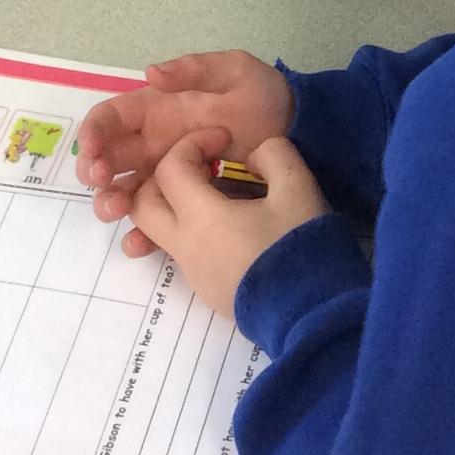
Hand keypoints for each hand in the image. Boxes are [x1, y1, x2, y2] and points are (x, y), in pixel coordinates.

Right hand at [77, 51, 293, 252]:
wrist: (297, 134)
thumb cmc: (262, 98)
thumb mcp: (234, 72)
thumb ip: (195, 69)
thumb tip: (151, 73)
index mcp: (157, 110)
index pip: (110, 119)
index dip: (92, 132)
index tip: (92, 149)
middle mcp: (153, 145)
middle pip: (107, 160)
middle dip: (95, 172)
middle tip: (104, 181)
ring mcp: (165, 177)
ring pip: (123, 193)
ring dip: (111, 202)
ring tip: (121, 208)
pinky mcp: (184, 204)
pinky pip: (155, 222)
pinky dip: (140, 235)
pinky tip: (138, 243)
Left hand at [131, 134, 327, 316]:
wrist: (311, 313)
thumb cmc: (298, 246)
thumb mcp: (298, 187)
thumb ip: (273, 154)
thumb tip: (252, 159)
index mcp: (201, 218)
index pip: (170, 169)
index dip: (193, 144)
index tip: (224, 141)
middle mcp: (185, 247)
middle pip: (143, 205)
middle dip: (164, 176)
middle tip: (202, 167)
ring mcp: (193, 274)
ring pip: (160, 233)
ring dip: (178, 206)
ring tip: (220, 195)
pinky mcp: (207, 291)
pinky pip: (185, 252)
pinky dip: (196, 229)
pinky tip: (236, 225)